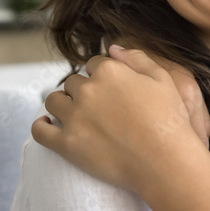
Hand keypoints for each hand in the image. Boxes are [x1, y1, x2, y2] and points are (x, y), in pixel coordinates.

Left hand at [31, 45, 207, 193]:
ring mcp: (74, 117)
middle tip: (96, 107)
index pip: (93, 64)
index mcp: (110, 71)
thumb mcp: (162, 78)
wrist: (165, 163)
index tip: (108, 89)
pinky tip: (47, 125)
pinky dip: (41, 126)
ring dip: (62, 104)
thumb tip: (113, 48)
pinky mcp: (67, 144)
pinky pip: (40, 131)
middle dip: (82, 91)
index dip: (101, 75)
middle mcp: (88, 90)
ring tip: (72, 114)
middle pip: (73, 82)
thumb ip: (137, 58)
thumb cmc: (169, 121)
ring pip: (54, 101)